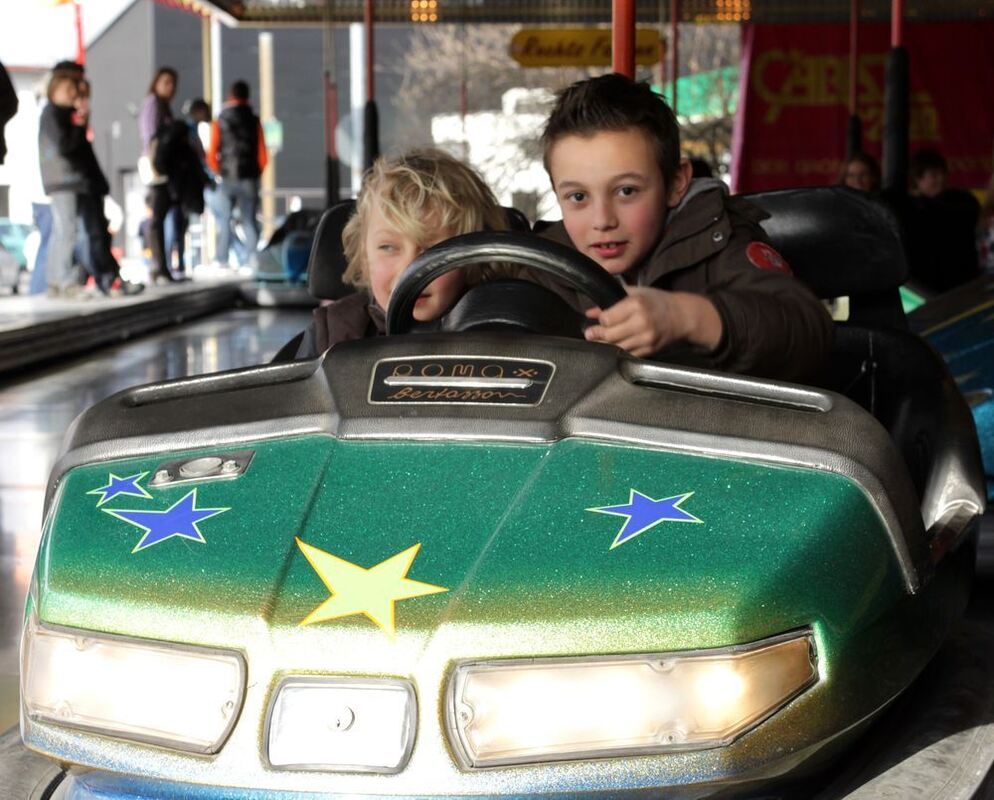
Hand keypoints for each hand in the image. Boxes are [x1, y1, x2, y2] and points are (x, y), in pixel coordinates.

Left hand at [583, 286, 722, 357]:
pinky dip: (618, 352)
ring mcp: (646, 338)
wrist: (681, 315)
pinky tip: (613, 347)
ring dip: (605, 345)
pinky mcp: (649, 350)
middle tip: (589, 334)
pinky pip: (628, 354)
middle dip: (597, 335)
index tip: (599, 320)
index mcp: (636, 304)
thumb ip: (611, 300)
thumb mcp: (635, 294)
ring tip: (598, 341)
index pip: (607, 318)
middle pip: (610, 334)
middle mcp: (641, 322)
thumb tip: (590, 312)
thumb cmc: (657, 301)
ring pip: (617, 347)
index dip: (601, 320)